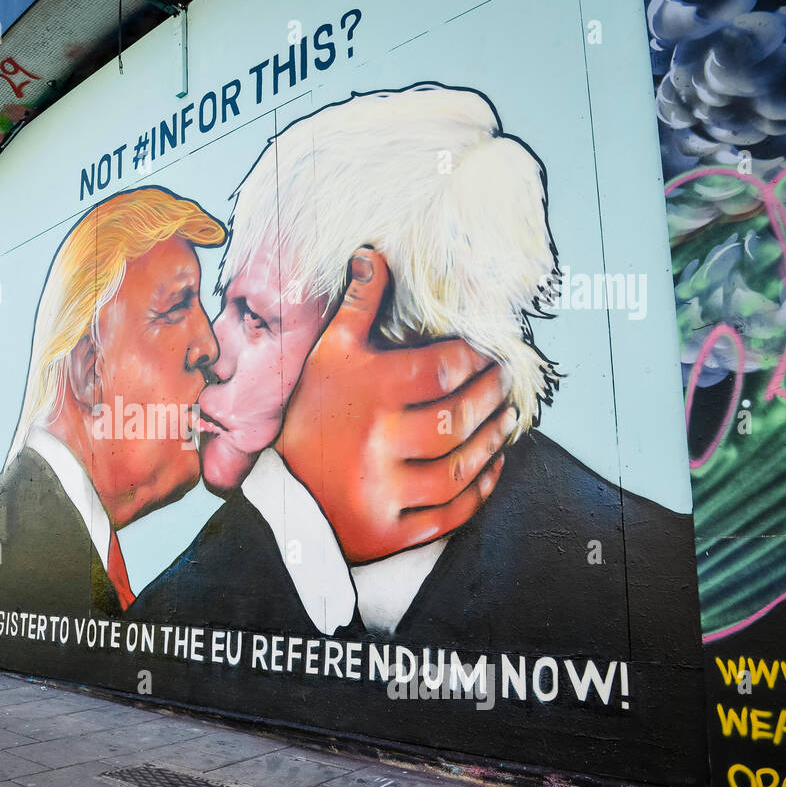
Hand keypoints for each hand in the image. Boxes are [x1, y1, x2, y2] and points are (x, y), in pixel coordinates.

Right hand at [276, 247, 512, 564]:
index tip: (486, 354)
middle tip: (504, 383)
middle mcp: (375, 443)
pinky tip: (491, 465)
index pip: (442, 370)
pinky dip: (480, 490)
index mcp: (365, 394)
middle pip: (457, 418)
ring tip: (505, 421)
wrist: (280, 493)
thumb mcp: (327, 356)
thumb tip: (374, 254)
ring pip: (459, 468)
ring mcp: (383, 492)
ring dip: (492, 442)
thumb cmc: (311, 414)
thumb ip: (357, 306)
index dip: (474, 358)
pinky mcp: (390, 532)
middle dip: (492, 397)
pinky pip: (450, 513)